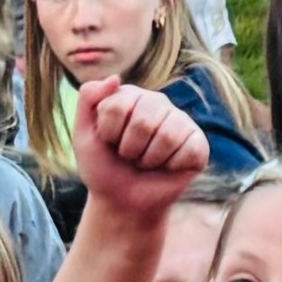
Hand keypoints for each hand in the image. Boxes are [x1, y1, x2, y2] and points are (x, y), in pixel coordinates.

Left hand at [69, 76, 209, 223]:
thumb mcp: (83, 134)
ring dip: (150, 159)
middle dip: (130, 149)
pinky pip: (189, 150)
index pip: (117, 106)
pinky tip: (167, 167)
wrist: (123, 203)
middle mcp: (157, 103)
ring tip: (146, 162)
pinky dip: (172, 166)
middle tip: (129, 157)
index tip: (109, 143)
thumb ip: (88, 98)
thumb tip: (116, 77)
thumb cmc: (104, 168)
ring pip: (167, 135)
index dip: (109, 134)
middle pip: (143, 121)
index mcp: (129, 95)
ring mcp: (180, 121)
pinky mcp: (198, 143)